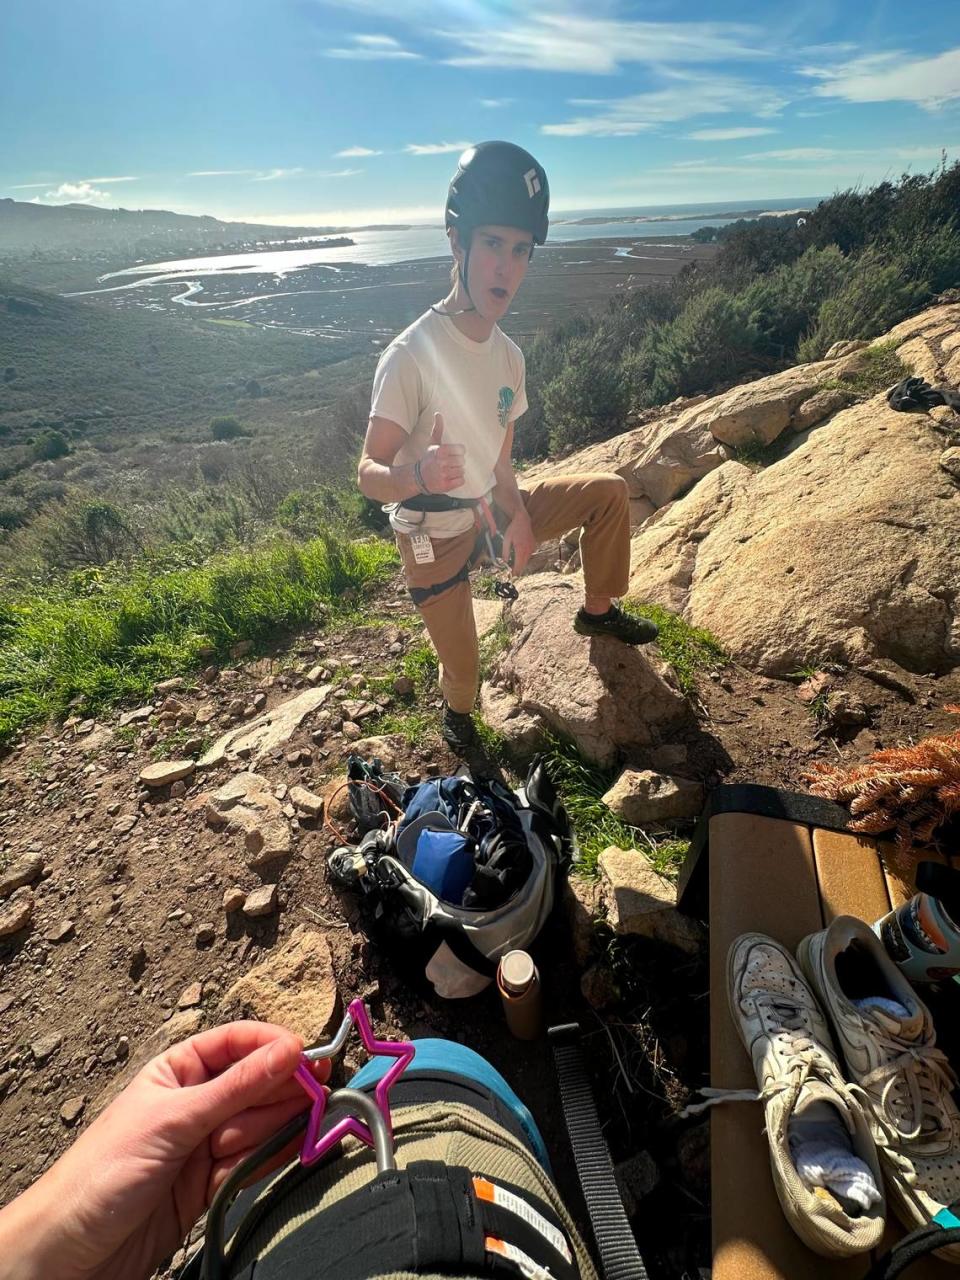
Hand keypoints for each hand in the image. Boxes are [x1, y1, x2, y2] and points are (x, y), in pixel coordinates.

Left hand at [0, 1021, 328, 1279]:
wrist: (71, 1253)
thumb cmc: (104, 1174)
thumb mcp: (174, 1120)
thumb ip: (236, 1088)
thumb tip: (289, 1050)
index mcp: (178, 1070)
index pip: (236, 1043)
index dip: (272, 1046)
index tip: (307, 1055)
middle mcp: (195, 1102)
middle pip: (255, 1083)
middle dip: (283, 1086)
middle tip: (319, 1091)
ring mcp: (204, 1144)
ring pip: (258, 1123)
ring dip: (281, 1122)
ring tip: (309, 1118)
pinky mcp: (212, 1184)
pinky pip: (253, 1161)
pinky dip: (275, 1156)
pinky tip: (297, 1145)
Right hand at [419, 413, 464, 493]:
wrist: (417, 478)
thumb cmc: (428, 459)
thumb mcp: (432, 444)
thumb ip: (437, 429)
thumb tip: (438, 413)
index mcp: (440, 450)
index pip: (462, 450)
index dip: (458, 452)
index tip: (451, 454)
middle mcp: (442, 462)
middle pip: (462, 461)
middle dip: (457, 463)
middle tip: (448, 464)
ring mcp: (444, 475)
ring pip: (462, 471)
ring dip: (456, 472)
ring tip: (447, 471)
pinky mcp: (446, 485)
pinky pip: (461, 481)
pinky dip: (457, 481)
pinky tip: (449, 478)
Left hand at [501, 508, 536, 575]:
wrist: (523, 521)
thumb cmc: (513, 529)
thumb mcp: (506, 540)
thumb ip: (505, 552)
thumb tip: (504, 562)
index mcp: (520, 549)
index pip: (518, 564)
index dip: (515, 572)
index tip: (512, 576)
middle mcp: (528, 549)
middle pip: (523, 565)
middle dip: (518, 570)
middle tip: (513, 574)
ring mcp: (532, 548)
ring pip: (526, 560)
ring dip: (521, 564)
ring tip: (515, 567)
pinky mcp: (533, 546)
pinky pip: (528, 555)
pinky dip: (524, 558)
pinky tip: (519, 557)